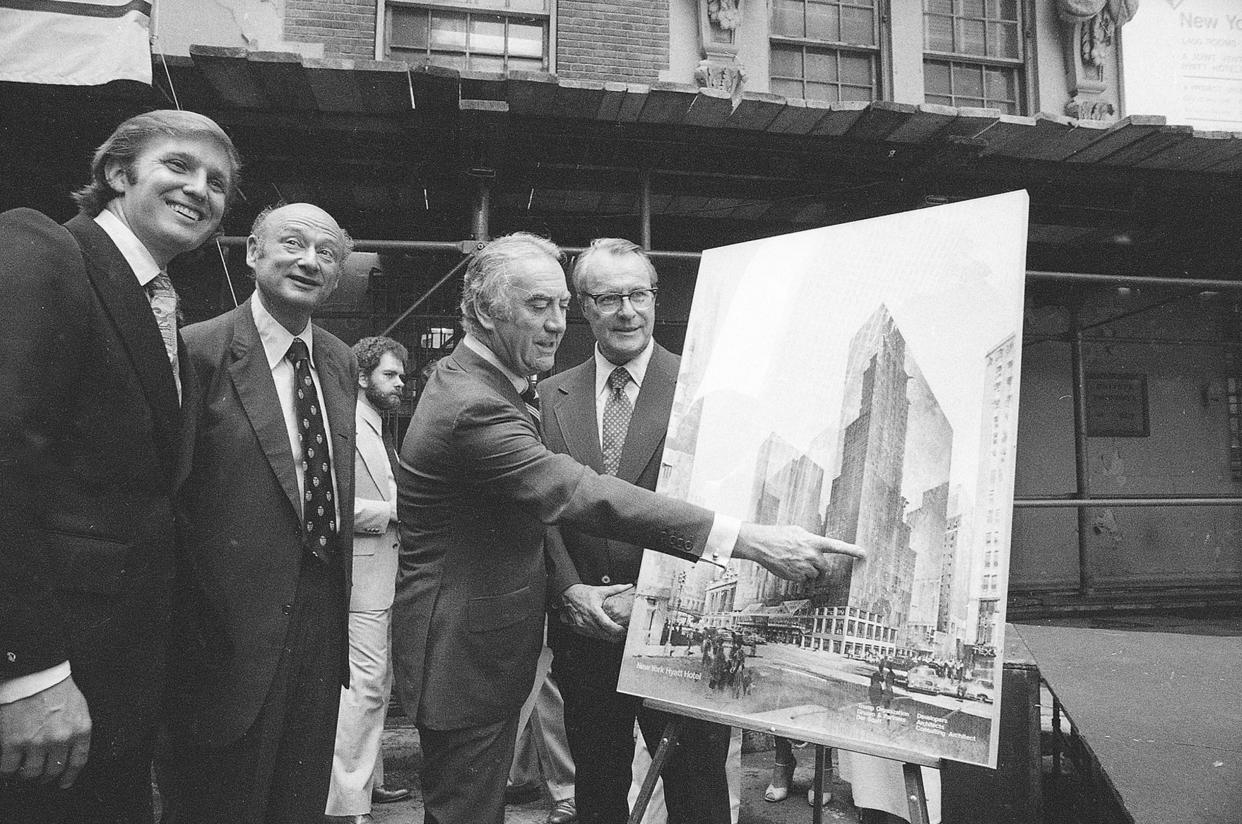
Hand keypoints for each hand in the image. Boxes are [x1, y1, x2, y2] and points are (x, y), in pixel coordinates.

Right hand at [0, 676, 91, 788]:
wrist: (35, 674)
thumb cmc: (56, 687)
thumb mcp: (79, 708)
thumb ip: (76, 730)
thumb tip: (69, 750)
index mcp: (80, 730)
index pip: (77, 762)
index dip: (70, 776)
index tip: (63, 783)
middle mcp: (60, 740)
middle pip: (53, 771)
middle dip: (45, 776)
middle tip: (39, 775)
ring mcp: (36, 742)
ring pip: (31, 773)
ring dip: (26, 774)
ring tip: (22, 770)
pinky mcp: (14, 742)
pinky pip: (9, 767)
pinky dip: (7, 771)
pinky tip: (8, 767)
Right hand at [558, 583, 632, 640]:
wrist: (568, 595)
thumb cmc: (584, 593)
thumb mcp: (600, 590)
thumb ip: (616, 589)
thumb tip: (628, 586)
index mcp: (594, 611)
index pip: (608, 625)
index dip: (617, 630)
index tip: (624, 629)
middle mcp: (587, 620)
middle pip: (604, 634)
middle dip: (615, 635)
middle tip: (623, 633)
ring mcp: (582, 626)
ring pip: (598, 637)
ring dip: (608, 637)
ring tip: (616, 633)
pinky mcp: (578, 629)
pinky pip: (591, 636)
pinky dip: (599, 635)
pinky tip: (604, 632)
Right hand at [731, 524, 864, 582]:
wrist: (761, 544)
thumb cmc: (779, 535)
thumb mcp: (798, 532)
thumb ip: (812, 540)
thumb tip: (818, 547)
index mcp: (814, 542)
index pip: (837, 546)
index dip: (852, 550)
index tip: (864, 554)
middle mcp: (812, 555)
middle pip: (825, 567)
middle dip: (818, 565)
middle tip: (805, 558)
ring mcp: (804, 567)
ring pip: (814, 574)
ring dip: (807, 570)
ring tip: (793, 560)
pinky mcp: (796, 576)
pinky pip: (803, 579)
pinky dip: (798, 575)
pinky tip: (788, 566)